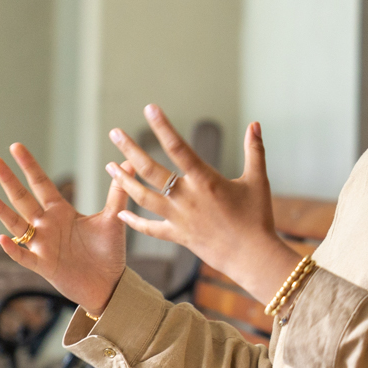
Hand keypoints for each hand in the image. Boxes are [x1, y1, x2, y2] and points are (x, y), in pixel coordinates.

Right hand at [0, 143, 132, 313]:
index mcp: (61, 212)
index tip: (15, 146)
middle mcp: (47, 226)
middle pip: (23, 199)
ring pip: (17, 225)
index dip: (29, 166)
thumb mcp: (112, 218)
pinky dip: (13, 249)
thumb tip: (129, 163)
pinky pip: (24, 256)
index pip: (41, 184)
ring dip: (1, 210)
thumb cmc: (108, 252)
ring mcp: (42, 245)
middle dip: (9, 180)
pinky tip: (1, 238)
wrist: (110, 284)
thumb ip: (117, 191)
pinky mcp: (44, 265)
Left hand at [105, 105, 299, 303]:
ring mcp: (180, 218)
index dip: (163, 127)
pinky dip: (134, 222)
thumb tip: (256, 124)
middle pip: (151, 170)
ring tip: (109, 166)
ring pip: (143, 198)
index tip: (150, 110)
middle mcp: (187, 198)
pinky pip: (151, 229)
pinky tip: (121, 213)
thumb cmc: (258, 217)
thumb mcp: (258, 180)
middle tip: (115, 133)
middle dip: (130, 150)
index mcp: (206, 180)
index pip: (179, 148)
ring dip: (125, 181)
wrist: (253, 257)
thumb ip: (254, 150)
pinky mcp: (179, 236)